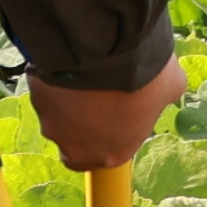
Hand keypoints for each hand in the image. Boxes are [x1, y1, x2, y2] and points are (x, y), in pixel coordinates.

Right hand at [31, 50, 188, 173]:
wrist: (108, 51)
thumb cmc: (145, 74)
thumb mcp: (170, 86)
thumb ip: (166, 96)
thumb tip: (169, 90)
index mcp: (113, 154)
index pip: (106, 156)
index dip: (112, 135)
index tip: (118, 114)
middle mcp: (78, 148)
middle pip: (75, 142)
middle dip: (84, 123)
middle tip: (99, 95)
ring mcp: (53, 125)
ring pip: (58, 116)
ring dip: (69, 100)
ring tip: (88, 72)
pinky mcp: (36, 99)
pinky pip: (45, 91)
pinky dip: (56, 80)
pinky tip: (73, 62)